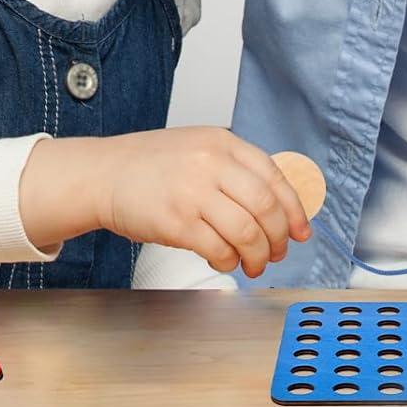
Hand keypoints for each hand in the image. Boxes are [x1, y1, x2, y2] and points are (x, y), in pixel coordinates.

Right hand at [22, 127, 310, 278]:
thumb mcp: (199, 147)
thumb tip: (276, 201)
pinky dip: (229, 261)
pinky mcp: (176, 222)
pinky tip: (226, 262)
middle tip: (278, 252)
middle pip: (266, 206)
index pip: (274, 175)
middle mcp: (211, 163)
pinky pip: (218, 249)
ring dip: (257, 256)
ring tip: (255, 264)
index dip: (294, 208)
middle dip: (279, 237)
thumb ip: (234, 166)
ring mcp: (193, 192)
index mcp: (222, 142)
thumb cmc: (152, 165)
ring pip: (247, 232)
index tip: (301, 230)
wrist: (105, 174)